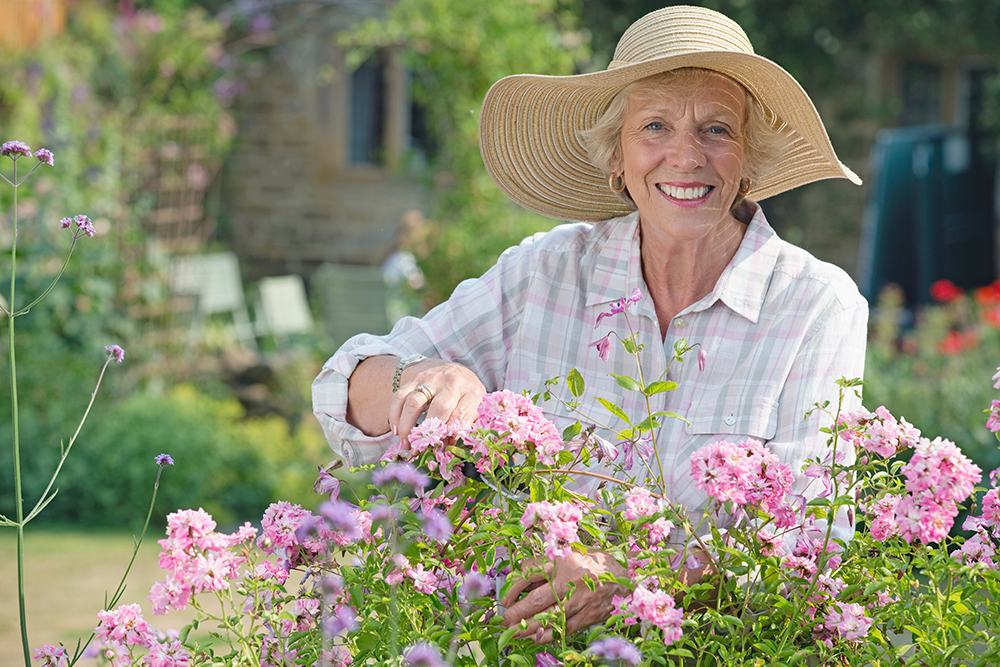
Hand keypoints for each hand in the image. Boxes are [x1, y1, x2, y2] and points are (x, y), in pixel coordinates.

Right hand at [391, 358, 485, 444]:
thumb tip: (448, 446)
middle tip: (420, 449)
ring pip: (414, 402)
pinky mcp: (415, 378)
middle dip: (428, 433)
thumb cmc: (465, 394)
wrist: (452, 369)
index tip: (442, 448)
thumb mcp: (474, 407)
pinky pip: (400, 396)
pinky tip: (396, 430)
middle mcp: (453, 382)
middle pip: (439, 408)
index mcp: (472, 392)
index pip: (462, 415)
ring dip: (407, 426)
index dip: (450, 435)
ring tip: (406, 444)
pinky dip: (395, 415)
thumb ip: (465, 426)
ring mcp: (432, 378)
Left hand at [500, 549, 627, 643]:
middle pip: (536, 600)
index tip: (506, 598)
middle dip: (517, 613)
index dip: (513, 587)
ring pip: (548, 618)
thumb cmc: (592, 563)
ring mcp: (578, 600)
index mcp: (562, 560)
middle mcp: (569, 580)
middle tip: (504, 620)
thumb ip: (547, 566)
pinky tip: (536, 638)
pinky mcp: (587, 615)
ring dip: (528, 628)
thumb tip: (520, 581)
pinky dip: (548, 635)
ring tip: (513, 633)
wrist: (623, 576)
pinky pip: (563, 628)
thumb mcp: (569, 554)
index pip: (529, 573)